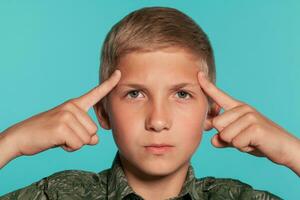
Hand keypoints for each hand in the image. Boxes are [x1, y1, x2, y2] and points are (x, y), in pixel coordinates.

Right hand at [0, 70, 120, 167]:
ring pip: (87, 139)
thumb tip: (96, 140)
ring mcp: (67, 115)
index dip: (109, 84)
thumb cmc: (47, 133)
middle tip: (64, 135)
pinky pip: (77, 145)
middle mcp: (73, 107)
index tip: (119, 73)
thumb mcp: (69, 129)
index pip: (96, 93)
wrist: (21, 136)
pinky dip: (68, 148)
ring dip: (74, 144)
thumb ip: (85, 131)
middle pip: (94, 131)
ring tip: (59, 137)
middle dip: (81, 139)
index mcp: (75, 104)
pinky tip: (57, 141)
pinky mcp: (62, 127)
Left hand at [197, 71, 299, 174]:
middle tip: (242, 137)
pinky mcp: (255, 127)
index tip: (198, 75)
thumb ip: (223, 138)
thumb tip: (213, 140)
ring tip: (249, 140)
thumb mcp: (236, 139)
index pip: (219, 95)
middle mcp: (242, 108)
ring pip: (224, 135)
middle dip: (225, 136)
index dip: (207, 86)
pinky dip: (243, 147)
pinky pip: (235, 142)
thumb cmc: (258, 142)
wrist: (284, 148)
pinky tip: (254, 143)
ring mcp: (249, 116)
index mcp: (237, 108)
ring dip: (235, 143)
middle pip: (216, 124)